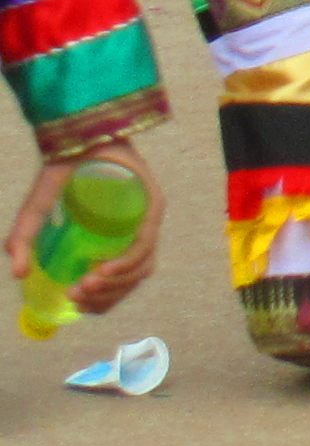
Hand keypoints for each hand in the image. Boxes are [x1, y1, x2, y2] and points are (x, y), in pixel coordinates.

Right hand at [7, 145, 161, 315]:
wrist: (77, 139)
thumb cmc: (62, 175)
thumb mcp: (37, 211)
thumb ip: (24, 240)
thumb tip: (18, 273)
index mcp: (114, 240)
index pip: (118, 283)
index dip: (101, 301)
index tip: (75, 306)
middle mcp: (136, 232)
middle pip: (130, 279)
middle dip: (104, 296)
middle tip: (76, 296)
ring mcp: (148, 219)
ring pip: (141, 266)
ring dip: (114, 284)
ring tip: (86, 284)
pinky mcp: (154, 204)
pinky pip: (146, 242)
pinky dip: (126, 262)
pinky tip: (103, 269)